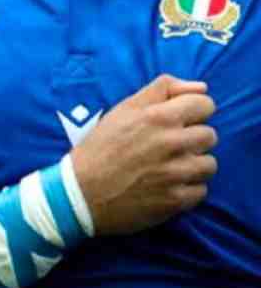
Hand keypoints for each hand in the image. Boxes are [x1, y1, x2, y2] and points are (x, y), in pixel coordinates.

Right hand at [70, 74, 215, 235]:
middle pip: (210, 135)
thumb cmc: (99, 149)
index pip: (205, 104)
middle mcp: (171, 143)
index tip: (179, 121)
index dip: (193, 111)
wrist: (78, 194)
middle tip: (168, 147)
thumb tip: (201, 88)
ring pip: (209, 164)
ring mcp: (176, 174)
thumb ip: (162, 90)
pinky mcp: (176, 200)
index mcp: (158, 117)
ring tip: (168, 168)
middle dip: (192, 140)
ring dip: (192, 166)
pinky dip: (186, 189)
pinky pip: (201, 190)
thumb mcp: (123, 110)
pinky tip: (165, 187)